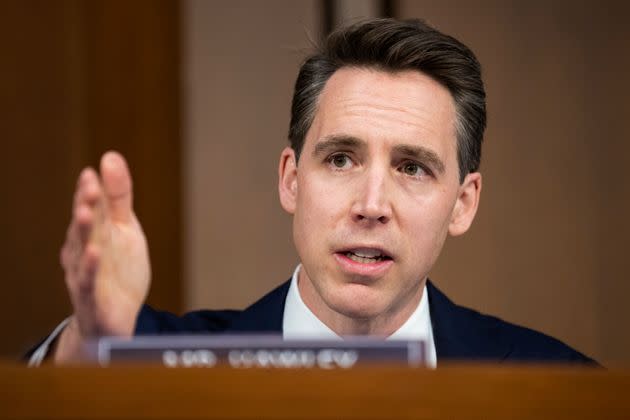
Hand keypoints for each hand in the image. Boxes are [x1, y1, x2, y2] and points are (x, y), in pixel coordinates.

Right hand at [54, 151, 150, 362]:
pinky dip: (91, 270)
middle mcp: (82, 252)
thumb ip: (118, 196)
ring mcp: (85, 277)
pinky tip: (95, 255)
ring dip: (83, 233)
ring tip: (86, 213)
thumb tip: (110, 155)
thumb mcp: (124, 229)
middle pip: (85, 227)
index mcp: (91, 233)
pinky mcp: (93, 300)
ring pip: (82, 253)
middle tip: (90, 186)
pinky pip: (90, 284)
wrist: (114, 318)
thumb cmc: (117, 269)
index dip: (90, 192)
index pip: (90, 209)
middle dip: (86, 206)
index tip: (91, 173)